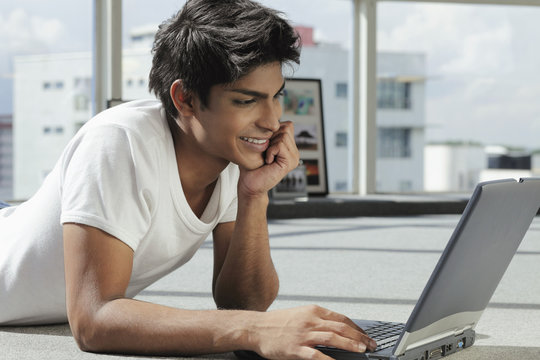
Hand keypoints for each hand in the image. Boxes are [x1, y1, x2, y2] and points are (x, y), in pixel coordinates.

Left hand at [238, 121, 299, 197]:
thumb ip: (267, 132)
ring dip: (270, 144)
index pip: (287, 125)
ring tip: (267, 157)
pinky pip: (280, 144)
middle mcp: (294, 151)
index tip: (264, 146)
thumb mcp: (259, 144)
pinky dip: (270, 151)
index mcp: (289, 146)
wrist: (250, 185)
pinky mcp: (291, 162)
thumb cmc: (251, 166)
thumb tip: (270, 118)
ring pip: (283, 135)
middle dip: (271, 137)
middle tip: (266, 152)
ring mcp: (294, 157)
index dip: (272, 131)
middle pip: (286, 127)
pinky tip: (268, 162)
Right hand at [250, 305, 376, 359]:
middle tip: (371, 344)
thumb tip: (338, 329)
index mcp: (313, 311)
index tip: (366, 335)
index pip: (341, 318)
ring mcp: (303, 334)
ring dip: (350, 344)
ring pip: (332, 338)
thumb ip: (318, 320)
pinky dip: (329, 359)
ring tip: (361, 350)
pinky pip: (316, 355)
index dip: (356, 328)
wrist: (256, 327)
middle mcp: (310, 321)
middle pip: (341, 327)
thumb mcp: (300, 314)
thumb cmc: (277, 322)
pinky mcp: (295, 348)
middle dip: (359, 337)